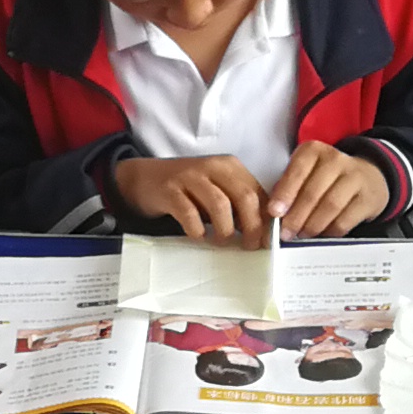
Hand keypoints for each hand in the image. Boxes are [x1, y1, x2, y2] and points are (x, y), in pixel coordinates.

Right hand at [114, 153, 270, 243]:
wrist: (145, 179)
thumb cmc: (188, 190)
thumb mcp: (217, 190)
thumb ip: (239, 204)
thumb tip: (264, 232)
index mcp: (230, 167)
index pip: (258, 192)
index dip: (266, 220)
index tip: (267, 242)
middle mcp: (212, 167)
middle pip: (244, 197)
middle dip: (252, 226)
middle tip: (249, 246)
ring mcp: (189, 177)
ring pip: (220, 204)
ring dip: (226, 230)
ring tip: (223, 242)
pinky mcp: (169, 190)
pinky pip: (189, 213)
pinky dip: (198, 230)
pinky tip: (199, 236)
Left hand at [268, 142, 390, 237]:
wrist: (369, 176)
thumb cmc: (327, 177)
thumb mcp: (307, 172)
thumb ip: (290, 187)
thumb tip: (274, 213)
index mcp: (314, 151)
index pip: (297, 171)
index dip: (284, 194)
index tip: (274, 213)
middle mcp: (335, 160)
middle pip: (312, 192)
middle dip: (296, 216)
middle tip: (286, 233)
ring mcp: (355, 178)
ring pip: (330, 206)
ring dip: (312, 226)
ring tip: (302, 235)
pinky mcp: (368, 198)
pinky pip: (345, 220)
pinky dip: (330, 231)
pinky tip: (321, 235)